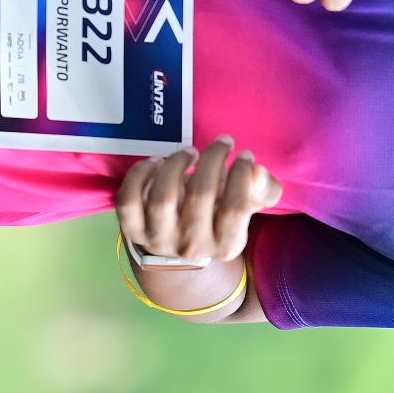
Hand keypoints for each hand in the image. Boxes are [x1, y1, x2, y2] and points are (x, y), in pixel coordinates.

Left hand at [116, 136, 282, 262]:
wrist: (180, 249)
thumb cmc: (218, 218)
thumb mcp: (247, 208)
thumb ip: (264, 190)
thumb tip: (258, 172)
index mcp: (226, 245)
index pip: (236, 207)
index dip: (242, 174)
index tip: (244, 155)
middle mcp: (192, 246)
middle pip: (201, 195)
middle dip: (213, 160)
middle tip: (222, 143)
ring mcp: (160, 240)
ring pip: (162, 198)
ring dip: (176, 165)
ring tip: (188, 152)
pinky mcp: (134, 231)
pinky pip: (128, 201)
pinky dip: (139, 176)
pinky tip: (156, 162)